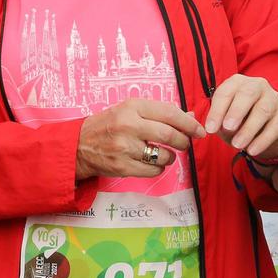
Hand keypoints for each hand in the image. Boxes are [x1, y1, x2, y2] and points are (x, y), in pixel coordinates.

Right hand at [75, 99, 204, 180]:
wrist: (79, 145)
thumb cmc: (107, 125)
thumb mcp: (130, 110)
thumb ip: (159, 113)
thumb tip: (189, 116)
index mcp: (132, 107)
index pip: (170, 113)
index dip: (189, 123)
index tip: (199, 130)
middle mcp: (129, 125)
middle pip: (170, 135)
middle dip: (184, 141)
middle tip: (185, 143)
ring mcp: (125, 147)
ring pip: (164, 155)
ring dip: (171, 157)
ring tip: (164, 153)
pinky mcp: (123, 167)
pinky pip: (153, 170)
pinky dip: (159, 168)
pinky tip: (152, 162)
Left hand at [203, 74, 277, 158]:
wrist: (265, 133)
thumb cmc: (239, 122)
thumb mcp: (224, 122)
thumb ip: (218, 123)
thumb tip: (213, 128)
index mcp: (238, 82)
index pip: (226, 93)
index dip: (217, 111)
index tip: (211, 129)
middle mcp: (258, 85)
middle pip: (248, 94)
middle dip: (236, 111)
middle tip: (227, 128)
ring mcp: (274, 98)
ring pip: (263, 110)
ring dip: (248, 129)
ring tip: (237, 145)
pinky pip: (275, 126)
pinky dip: (262, 140)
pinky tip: (252, 150)